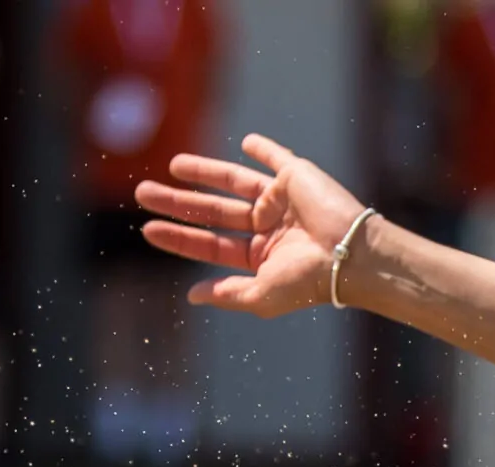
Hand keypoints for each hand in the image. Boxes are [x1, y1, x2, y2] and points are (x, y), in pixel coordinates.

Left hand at [134, 134, 371, 318]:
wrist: (351, 256)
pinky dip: (263, 149)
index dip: (180, 238)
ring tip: (172, 167)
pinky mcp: (297, 177)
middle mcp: (270, 228)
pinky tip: (245, 142)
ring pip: (234, 183)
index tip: (149, 230)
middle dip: (179, 203)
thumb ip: (228, 294)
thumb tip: (192, 296)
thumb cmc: (309, 281)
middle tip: (142, 194)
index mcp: (262, 256)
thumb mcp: (261, 294)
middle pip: (214, 212)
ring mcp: (282, 201)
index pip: (212, 245)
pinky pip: (277, 158)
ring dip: (203, 173)